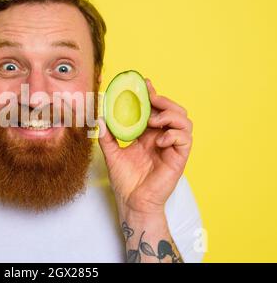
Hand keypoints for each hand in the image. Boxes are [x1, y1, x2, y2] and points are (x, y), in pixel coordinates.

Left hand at [98, 79, 192, 214]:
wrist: (132, 202)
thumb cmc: (124, 181)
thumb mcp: (112, 154)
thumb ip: (107, 137)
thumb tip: (100, 119)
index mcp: (148, 135)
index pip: (155, 110)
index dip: (153, 95)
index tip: (144, 84)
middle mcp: (162, 138)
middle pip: (174, 111)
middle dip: (164, 101)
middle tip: (151, 99)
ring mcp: (172, 148)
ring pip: (184, 121)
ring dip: (171, 115)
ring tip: (154, 120)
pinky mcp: (178, 159)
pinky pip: (185, 139)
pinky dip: (174, 134)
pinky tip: (159, 139)